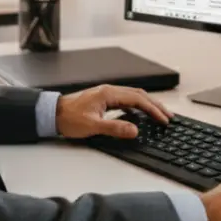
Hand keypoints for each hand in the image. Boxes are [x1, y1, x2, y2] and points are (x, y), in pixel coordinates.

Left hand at [55, 84, 172, 138]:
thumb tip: (135, 130)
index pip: (138, 100)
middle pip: (139, 95)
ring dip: (148, 104)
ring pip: (133, 96)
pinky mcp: (103, 100)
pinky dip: (137, 106)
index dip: (153, 110)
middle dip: (155, 105)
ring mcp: (106, 94)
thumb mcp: (93, 126)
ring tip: (159, 114)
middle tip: (168, 116)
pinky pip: (126, 100)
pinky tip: (140, 114)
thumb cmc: (68, 118)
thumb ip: (115, 128)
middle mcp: (109, 91)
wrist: (52, 114)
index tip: (164, 119)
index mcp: (109, 94)